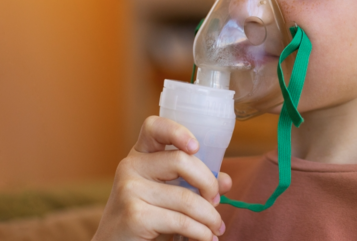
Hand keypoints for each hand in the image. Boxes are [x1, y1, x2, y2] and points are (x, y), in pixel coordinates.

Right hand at [93, 116, 231, 240]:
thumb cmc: (148, 217)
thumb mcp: (170, 193)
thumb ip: (196, 183)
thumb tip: (226, 181)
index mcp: (141, 154)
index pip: (154, 127)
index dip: (177, 131)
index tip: (196, 147)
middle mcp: (131, 166)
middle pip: (181, 161)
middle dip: (209, 183)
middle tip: (216, 202)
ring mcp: (129, 189)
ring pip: (186, 197)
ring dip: (209, 216)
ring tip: (216, 228)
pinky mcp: (134, 215)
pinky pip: (180, 220)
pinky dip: (200, 232)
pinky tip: (205, 238)